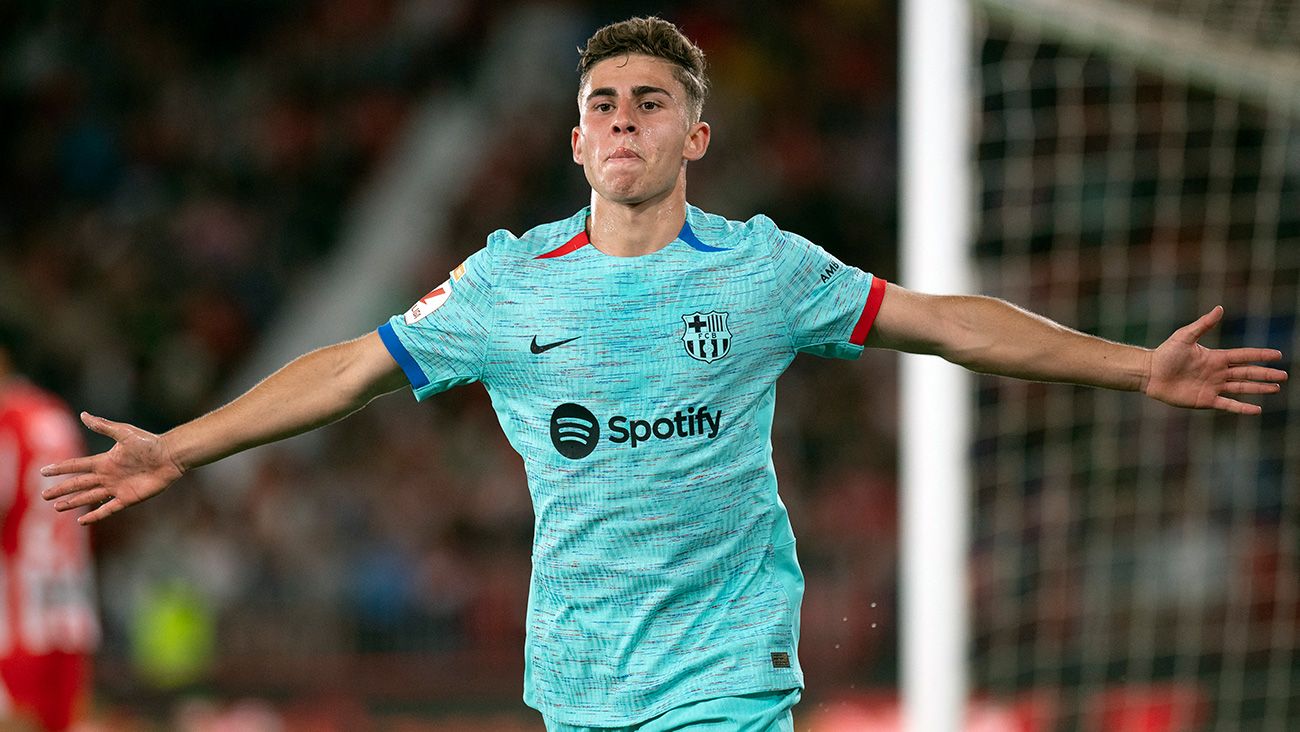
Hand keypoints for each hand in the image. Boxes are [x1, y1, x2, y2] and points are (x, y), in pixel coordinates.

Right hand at [40, 412, 185, 523]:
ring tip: (57, 507)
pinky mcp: (128, 498)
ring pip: (89, 497)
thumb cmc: (149, 443)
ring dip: (73, 502)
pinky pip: (108, 509)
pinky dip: (95, 515)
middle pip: (79, 484)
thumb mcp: (124, 433)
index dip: (61, 469)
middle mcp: (107, 475)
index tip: (44, 472)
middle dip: (61, 489)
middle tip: (44, 496)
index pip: (77, 466)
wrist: (170, 456)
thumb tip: (83, 414)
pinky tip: (82, 520)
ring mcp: (116, 488)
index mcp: (104, 460)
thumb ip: (103, 426)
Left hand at [1143, 306, 1286, 413]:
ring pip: (1242, 388)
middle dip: (1265, 374)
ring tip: (1276, 388)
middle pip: (1247, 373)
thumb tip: (1219, 308)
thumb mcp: (1185, 336)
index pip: (1244, 356)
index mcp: (1216, 357)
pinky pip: (1228, 404)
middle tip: (1284, 376)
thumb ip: (1203, 325)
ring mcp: (1213, 387)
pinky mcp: (1205, 400)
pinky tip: (1257, 409)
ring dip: (1259, 388)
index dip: (1260, 355)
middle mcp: (1218, 373)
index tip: (1277, 355)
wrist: (1150, 373)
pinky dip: (1242, 407)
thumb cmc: (1165, 353)